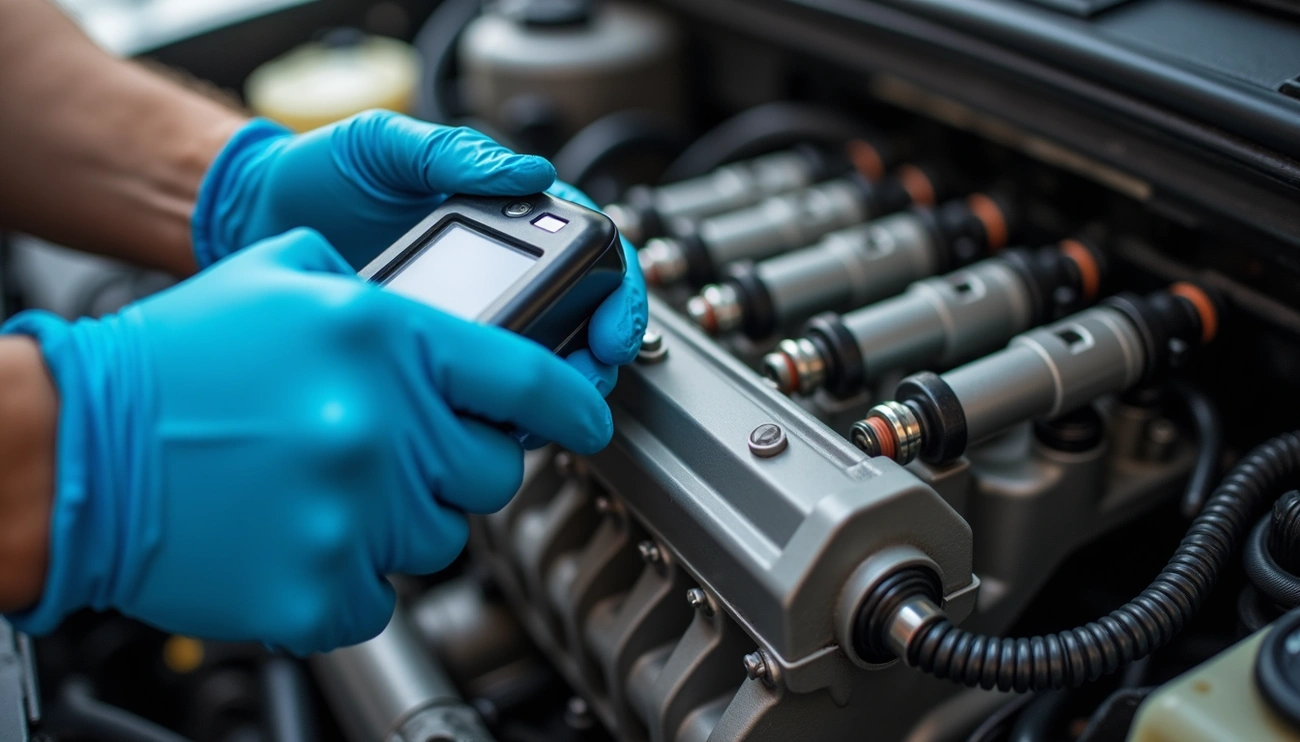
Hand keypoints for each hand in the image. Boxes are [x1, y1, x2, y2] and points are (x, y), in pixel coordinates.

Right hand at [3, 229, 611, 653]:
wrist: (73, 450)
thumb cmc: (172, 365)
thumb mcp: (279, 278)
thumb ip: (373, 293)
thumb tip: (445, 325)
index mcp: (382, 338)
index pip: (527, 379)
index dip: (572, 404)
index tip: (586, 420)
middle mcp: (380, 422)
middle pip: (490, 471)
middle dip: (456, 466)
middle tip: (393, 453)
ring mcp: (353, 510)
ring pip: (441, 537)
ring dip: (398, 519)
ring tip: (324, 489)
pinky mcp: (318, 585)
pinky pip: (380, 597)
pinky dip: (347, 577)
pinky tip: (298, 536)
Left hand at [193, 113, 646, 400]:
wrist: (252, 217)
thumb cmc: (321, 171)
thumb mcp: (387, 144)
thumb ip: (454, 154)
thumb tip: (530, 175)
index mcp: (507, 211)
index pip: (589, 249)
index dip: (616, 295)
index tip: (611, 332)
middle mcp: (500, 265)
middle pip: (580, 317)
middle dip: (594, 357)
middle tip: (585, 382)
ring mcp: (470, 313)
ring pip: (537, 362)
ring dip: (551, 391)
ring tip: (536, 412)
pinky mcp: (432, 355)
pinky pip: (479, 386)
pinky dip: (494, 409)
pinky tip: (488, 421)